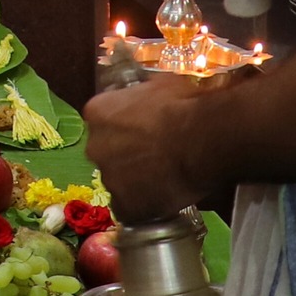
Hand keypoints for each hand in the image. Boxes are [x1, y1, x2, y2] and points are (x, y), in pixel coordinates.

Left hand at [82, 75, 205, 221]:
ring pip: (119, 183)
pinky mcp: (125, 206)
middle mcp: (95, 146)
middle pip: (107, 154)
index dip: (124, 130)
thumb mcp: (157, 85)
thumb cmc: (182, 104)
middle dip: (126, 157)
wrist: (201, 138)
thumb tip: (149, 98)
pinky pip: (132, 209)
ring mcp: (109, 178)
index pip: (103, 124)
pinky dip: (145, 207)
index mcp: (97, 113)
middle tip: (153, 157)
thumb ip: (142, 96)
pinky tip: (164, 199)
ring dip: (135, 183)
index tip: (142, 133)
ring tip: (163, 181)